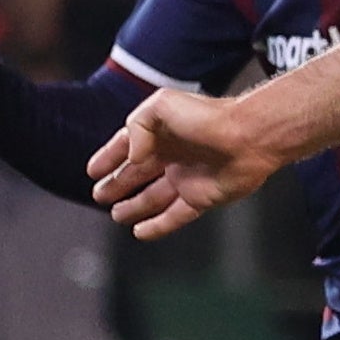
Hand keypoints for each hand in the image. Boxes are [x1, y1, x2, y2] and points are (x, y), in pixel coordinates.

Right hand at [89, 88, 279, 238]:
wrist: (247, 137)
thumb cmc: (208, 117)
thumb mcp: (162, 106)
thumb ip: (138, 127)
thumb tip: (131, 158)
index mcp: (161, 133)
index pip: (127, 146)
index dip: (108, 157)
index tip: (92, 170)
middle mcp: (172, 155)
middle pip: (137, 174)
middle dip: (117, 184)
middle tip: (99, 194)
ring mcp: (186, 178)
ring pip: (153, 198)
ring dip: (133, 207)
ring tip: (116, 214)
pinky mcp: (201, 198)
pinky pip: (174, 216)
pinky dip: (157, 226)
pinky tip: (140, 232)